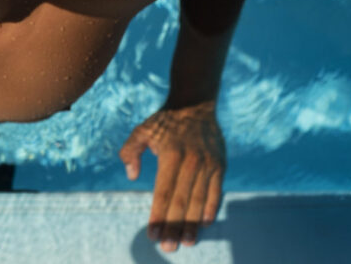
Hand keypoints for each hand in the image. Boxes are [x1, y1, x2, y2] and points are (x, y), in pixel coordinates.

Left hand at [119, 101, 224, 252]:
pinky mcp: (220, 165)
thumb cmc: (164, 122)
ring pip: (200, 200)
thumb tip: (131, 175)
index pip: (163, 193)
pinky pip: (216, 191)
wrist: (195, 103)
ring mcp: (208, 164)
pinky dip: (211, 209)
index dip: (158, 216)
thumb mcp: (141, 130)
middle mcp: (191, 162)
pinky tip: (204, 224)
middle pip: (182, 202)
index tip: (152, 235)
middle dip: (174, 227)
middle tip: (168, 247)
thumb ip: (130, 151)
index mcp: (170, 155)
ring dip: (193, 224)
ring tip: (187, 242)